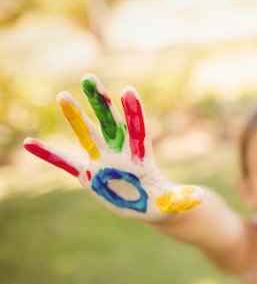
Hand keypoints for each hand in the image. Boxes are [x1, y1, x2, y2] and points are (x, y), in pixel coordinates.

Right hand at [24, 74, 203, 220]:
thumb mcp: (173, 204)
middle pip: (109, 124)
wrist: (150, 206)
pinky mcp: (89, 175)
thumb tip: (199, 198)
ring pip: (87, 135)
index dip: (134, 113)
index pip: (138, 131)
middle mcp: (121, 154)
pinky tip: (29, 142)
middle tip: (90, 77)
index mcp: (142, 159)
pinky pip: (65, 163)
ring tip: (63, 95)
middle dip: (100, 102)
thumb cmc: (164, 203)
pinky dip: (49, 155)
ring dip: (75, 117)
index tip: (128, 91)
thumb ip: (182, 199)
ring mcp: (103, 161)